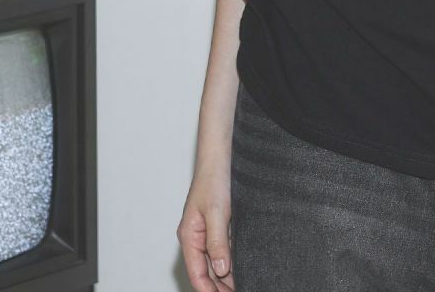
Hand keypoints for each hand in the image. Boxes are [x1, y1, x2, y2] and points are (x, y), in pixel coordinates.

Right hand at [177, 164, 234, 290]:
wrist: (221, 156)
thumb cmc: (214, 179)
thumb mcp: (216, 212)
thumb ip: (218, 241)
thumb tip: (221, 269)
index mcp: (189, 236)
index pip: (197, 273)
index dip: (209, 290)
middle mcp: (196, 237)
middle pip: (206, 271)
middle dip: (220, 286)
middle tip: (242, 290)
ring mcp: (207, 231)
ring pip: (216, 261)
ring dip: (228, 275)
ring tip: (245, 283)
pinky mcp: (219, 225)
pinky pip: (224, 248)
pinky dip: (232, 260)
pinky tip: (244, 266)